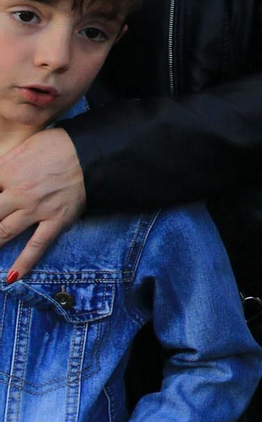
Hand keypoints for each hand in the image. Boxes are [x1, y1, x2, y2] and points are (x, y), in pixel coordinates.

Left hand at [0, 128, 86, 280]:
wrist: (92, 150)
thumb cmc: (58, 144)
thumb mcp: (23, 147)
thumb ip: (4, 164)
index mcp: (6, 172)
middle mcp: (17, 193)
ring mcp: (36, 209)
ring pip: (3, 232)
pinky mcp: (56, 220)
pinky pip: (37, 245)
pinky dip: (24, 263)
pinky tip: (11, 277)